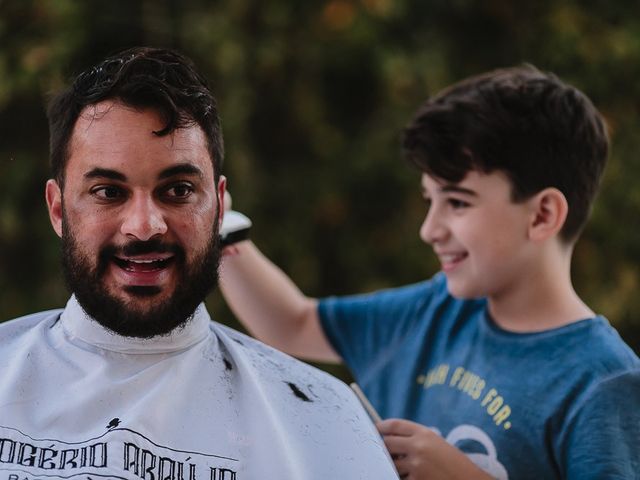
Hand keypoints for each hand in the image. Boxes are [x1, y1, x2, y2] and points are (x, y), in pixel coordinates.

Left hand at [377, 419, 493, 479]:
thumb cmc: (453, 462)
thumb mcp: (436, 443)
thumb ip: (414, 439)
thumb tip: (389, 439)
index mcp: (424, 433)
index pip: (395, 425)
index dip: (381, 426)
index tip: (375, 429)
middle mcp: (418, 447)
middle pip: (387, 443)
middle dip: (382, 447)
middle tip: (380, 449)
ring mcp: (416, 466)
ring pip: (391, 463)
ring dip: (392, 464)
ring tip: (402, 465)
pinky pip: (400, 477)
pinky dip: (401, 477)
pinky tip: (412, 475)